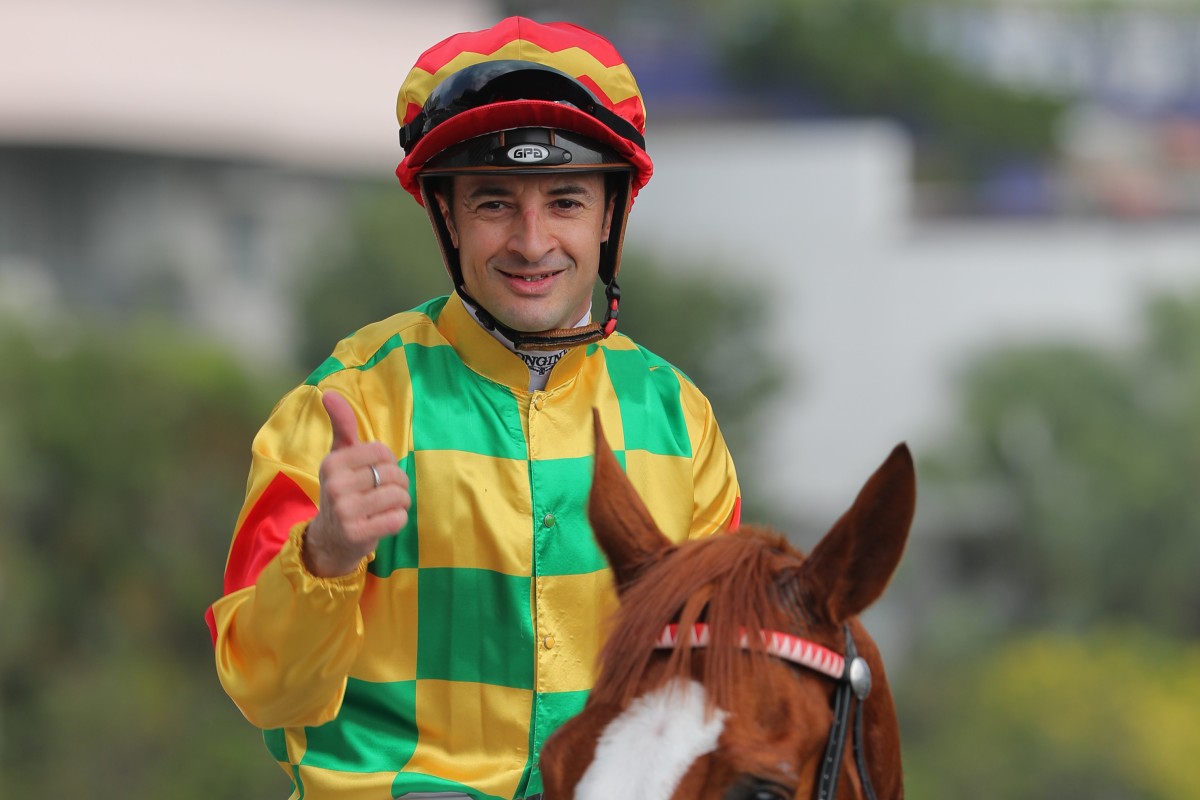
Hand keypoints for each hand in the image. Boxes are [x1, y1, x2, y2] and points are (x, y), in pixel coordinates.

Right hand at [303, 391, 410, 576]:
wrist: (329, 538)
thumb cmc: (342, 490)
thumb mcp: (339, 457)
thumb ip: (342, 426)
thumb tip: (328, 392)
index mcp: (333, 463)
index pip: (383, 452)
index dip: (389, 463)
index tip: (376, 473)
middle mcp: (335, 485)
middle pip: (394, 474)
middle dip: (398, 484)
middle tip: (382, 494)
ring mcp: (345, 511)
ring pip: (399, 496)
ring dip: (400, 503)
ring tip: (383, 507)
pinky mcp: (357, 533)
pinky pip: (397, 519)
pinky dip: (397, 520)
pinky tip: (382, 522)